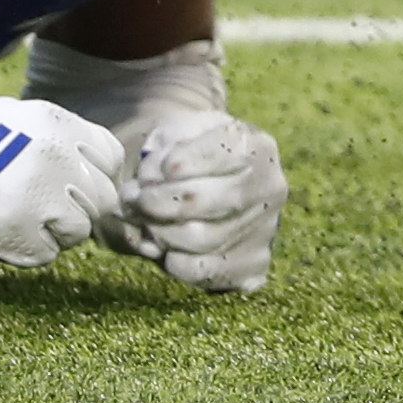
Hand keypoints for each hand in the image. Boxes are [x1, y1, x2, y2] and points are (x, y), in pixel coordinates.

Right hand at [0, 94, 125, 267]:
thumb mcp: (16, 117)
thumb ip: (57, 136)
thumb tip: (88, 160)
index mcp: (59, 127)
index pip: (110, 157)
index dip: (100, 175)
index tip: (86, 185)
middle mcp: (60, 160)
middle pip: (102, 198)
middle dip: (82, 207)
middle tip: (56, 211)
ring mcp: (44, 199)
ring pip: (81, 229)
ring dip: (61, 231)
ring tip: (31, 224)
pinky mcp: (23, 234)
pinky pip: (50, 252)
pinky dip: (34, 249)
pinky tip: (11, 236)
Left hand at [98, 109, 286, 292]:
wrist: (214, 188)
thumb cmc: (192, 155)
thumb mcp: (181, 130)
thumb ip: (165, 142)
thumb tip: (152, 175)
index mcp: (257, 146)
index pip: (219, 152)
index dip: (178, 162)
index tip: (149, 169)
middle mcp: (270, 187)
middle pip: (202, 199)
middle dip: (156, 201)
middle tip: (132, 198)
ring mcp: (266, 229)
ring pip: (200, 238)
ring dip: (158, 231)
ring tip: (142, 221)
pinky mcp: (254, 264)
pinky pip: (207, 272)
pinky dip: (175, 263)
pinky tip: (163, 248)